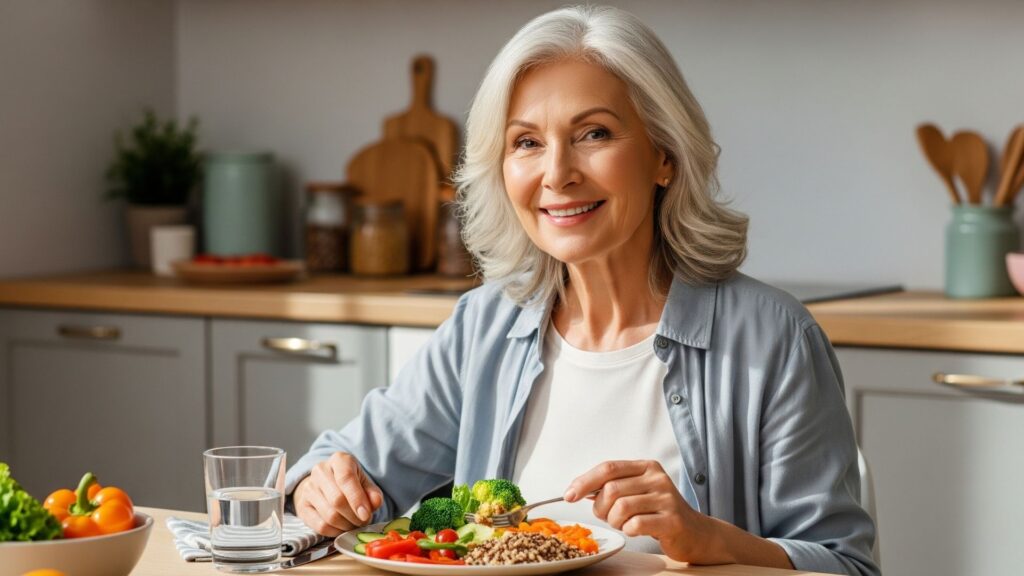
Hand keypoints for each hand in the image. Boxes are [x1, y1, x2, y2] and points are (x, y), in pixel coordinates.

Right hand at [293, 452, 383, 536]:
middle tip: (364, 521)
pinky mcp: (302, 506)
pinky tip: (342, 528)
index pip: (346, 478)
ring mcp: (308, 488)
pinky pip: (320, 526)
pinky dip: (335, 532)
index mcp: (339, 460)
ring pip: (329, 515)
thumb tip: (375, 503)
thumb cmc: (351, 483)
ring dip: (346, 525)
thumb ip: (373, 493)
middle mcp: (320, 471)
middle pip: (337, 499)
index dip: (357, 499)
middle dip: (354, 516)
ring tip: (355, 524)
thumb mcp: (365, 483)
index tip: (366, 515)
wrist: (327, 484)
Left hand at [564, 460, 717, 562]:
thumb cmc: (659, 512)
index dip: (585, 481)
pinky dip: (629, 530)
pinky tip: (637, 530)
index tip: (569, 495)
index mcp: (646, 467)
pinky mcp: (672, 520)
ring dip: (615, 521)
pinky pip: (635, 525)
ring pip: (621, 508)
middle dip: (601, 508)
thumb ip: (612, 486)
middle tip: (608, 516)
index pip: (608, 468)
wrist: (695, 533)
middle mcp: (657, 478)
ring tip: (624, 524)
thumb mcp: (637, 492)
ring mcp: (667, 498)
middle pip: (611, 489)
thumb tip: (578, 489)